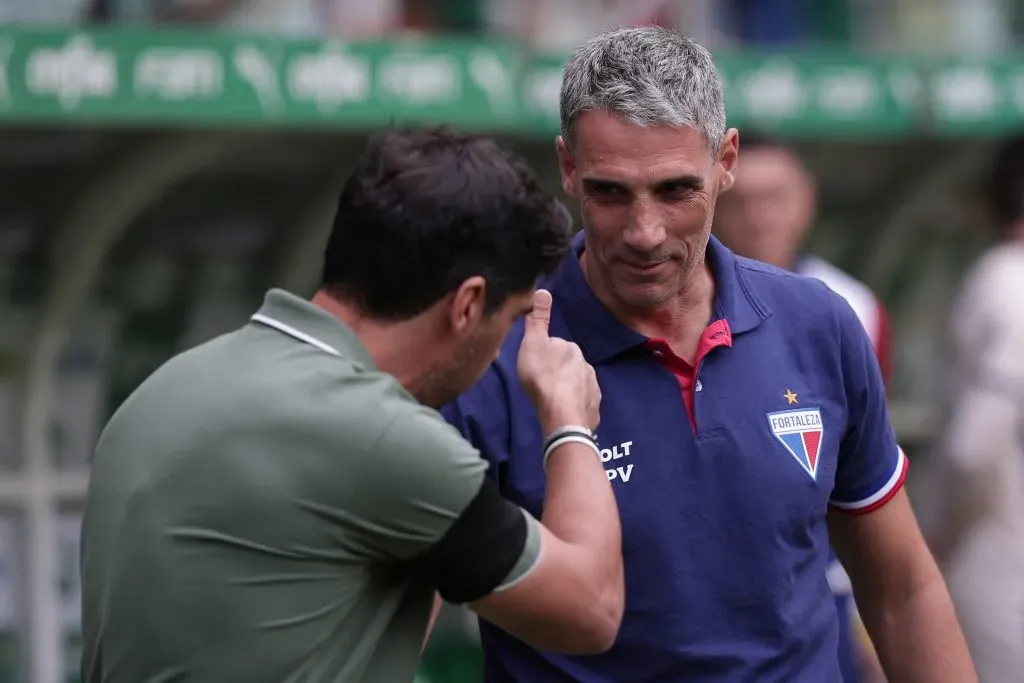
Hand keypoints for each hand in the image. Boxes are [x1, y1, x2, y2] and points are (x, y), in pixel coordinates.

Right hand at [517, 289, 600, 431]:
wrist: (562, 414)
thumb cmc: (543, 376)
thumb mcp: (533, 344)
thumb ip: (538, 320)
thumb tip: (543, 290)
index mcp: (572, 348)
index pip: (558, 346)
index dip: (546, 355)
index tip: (537, 365)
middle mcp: (587, 365)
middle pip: (570, 365)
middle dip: (559, 371)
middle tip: (543, 383)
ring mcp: (593, 388)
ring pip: (578, 384)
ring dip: (568, 389)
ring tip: (554, 400)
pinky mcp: (594, 409)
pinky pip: (583, 403)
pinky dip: (575, 405)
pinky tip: (565, 411)